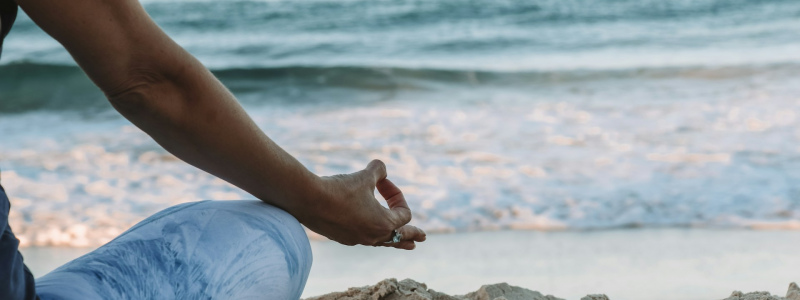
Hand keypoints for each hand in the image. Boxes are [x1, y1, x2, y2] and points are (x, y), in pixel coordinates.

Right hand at [300, 160, 425, 249]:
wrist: (308, 200)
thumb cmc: (340, 189)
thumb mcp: (364, 176)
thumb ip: (378, 170)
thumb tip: (382, 168)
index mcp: (384, 224)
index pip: (404, 213)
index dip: (397, 195)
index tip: (382, 182)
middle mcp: (373, 236)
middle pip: (399, 237)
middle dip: (412, 235)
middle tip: (422, 238)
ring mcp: (357, 239)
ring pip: (382, 242)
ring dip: (394, 240)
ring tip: (406, 244)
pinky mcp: (342, 238)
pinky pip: (364, 238)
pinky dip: (372, 234)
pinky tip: (370, 234)